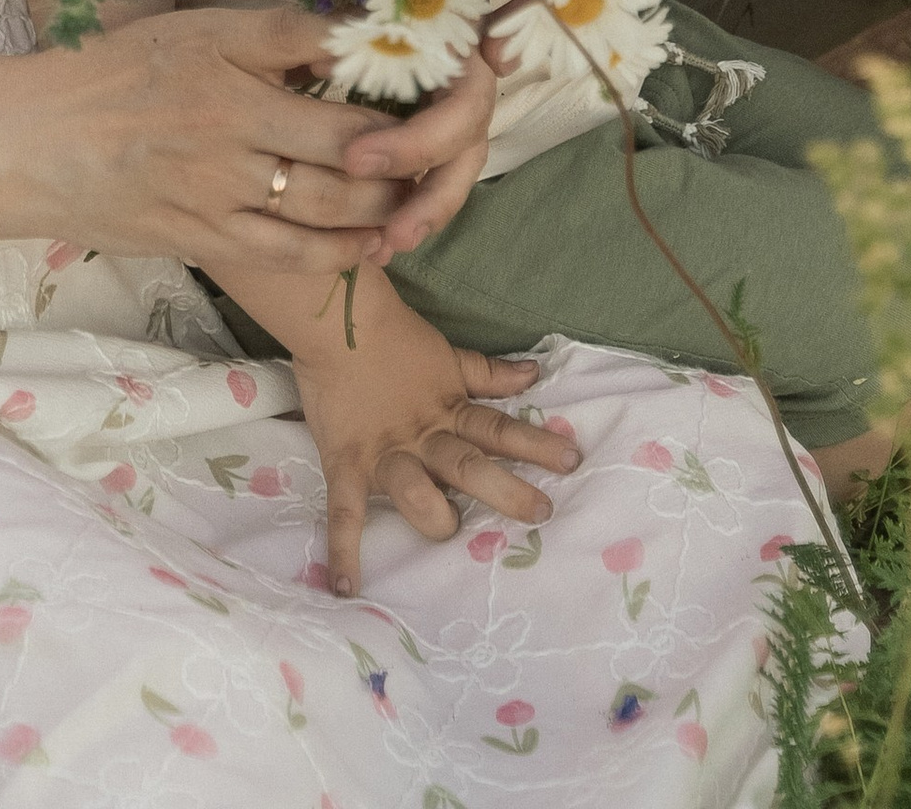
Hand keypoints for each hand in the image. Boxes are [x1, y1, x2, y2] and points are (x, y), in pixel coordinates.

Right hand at [22, 7, 495, 273]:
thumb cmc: (116, 70)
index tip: (434, 79)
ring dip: (384, 206)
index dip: (392, 78)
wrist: (35, 141)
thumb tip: (348, 37)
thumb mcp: (193, 29)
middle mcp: (231, 128)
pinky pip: (288, 255)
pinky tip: (367, 247)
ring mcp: (218, 190)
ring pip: (328, 207)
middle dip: (405, 152)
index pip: (332, 68)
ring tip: (415, 197)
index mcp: (231, 67)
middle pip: (347, 146)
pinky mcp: (203, 238)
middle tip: (443, 148)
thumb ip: (270, 35)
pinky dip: (337, 254)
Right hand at [291, 281, 577, 594]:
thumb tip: (535, 375)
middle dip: (506, 490)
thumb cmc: (396, 341)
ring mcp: (385, 453)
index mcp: (449, 411)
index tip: (572, 460)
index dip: (535, 445)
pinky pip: (345, 510)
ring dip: (433, 514)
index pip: (499, 430)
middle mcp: (423, 437)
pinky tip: (346, 585)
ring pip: (414, 490)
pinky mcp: (347, 464)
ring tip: (448, 529)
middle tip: (541, 512)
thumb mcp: (449, 356)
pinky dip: (344, 547)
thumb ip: (488, 374)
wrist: (338, 324)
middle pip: (468, 465)